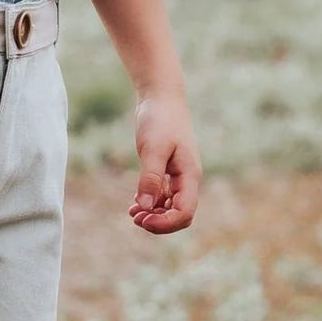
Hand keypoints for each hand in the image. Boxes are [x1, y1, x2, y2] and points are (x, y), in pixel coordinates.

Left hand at [130, 89, 202, 233]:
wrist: (161, 96)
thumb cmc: (159, 119)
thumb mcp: (152, 148)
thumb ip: (150, 178)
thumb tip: (144, 207)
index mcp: (189, 175)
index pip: (185, 213)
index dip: (165, 223)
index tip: (142, 220)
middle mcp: (187, 178)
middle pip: (180, 214)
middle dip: (159, 222)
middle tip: (135, 218)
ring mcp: (178, 174)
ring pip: (171, 206)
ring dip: (153, 214)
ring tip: (132, 213)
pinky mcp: (167, 169)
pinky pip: (163, 195)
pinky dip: (151, 202)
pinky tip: (134, 204)